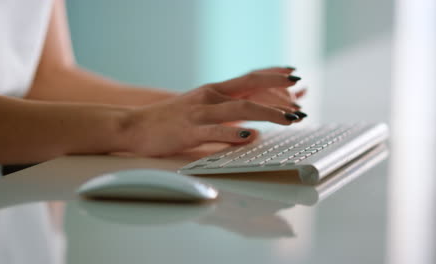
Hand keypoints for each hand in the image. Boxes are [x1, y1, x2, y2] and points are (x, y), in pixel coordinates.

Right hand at [125, 70, 306, 155]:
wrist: (133, 126)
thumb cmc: (167, 120)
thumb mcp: (198, 109)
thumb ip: (224, 113)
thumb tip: (253, 124)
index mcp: (213, 91)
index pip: (249, 78)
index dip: (273, 75)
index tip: (294, 74)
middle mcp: (209, 96)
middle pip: (251, 89)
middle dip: (279, 93)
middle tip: (301, 99)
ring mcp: (199, 112)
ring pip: (240, 108)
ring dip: (268, 113)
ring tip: (290, 119)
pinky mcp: (188, 130)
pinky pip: (215, 131)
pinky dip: (234, 133)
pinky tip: (250, 136)